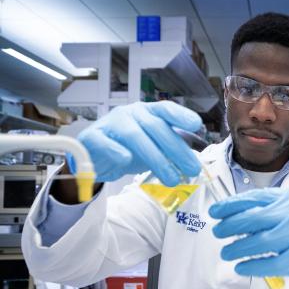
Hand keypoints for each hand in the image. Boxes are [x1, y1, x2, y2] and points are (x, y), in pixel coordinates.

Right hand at [71, 101, 201, 184]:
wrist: (95, 158)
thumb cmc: (128, 150)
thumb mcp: (153, 149)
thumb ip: (170, 152)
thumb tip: (193, 164)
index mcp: (148, 113)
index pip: (166, 109)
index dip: (181, 115)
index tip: (196, 124)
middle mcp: (131, 114)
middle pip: (155, 127)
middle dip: (176, 149)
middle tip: (192, 169)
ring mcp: (111, 123)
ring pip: (134, 136)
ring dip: (155, 158)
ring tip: (171, 178)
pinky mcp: (92, 137)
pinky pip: (104, 142)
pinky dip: (115, 150)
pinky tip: (126, 159)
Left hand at [209, 188, 288, 279]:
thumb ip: (272, 204)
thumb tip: (239, 211)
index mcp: (288, 199)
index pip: (252, 199)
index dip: (230, 206)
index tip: (215, 212)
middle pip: (251, 219)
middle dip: (229, 226)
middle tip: (218, 232)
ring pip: (257, 242)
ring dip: (236, 248)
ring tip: (226, 252)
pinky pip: (269, 264)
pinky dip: (251, 266)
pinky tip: (240, 266)